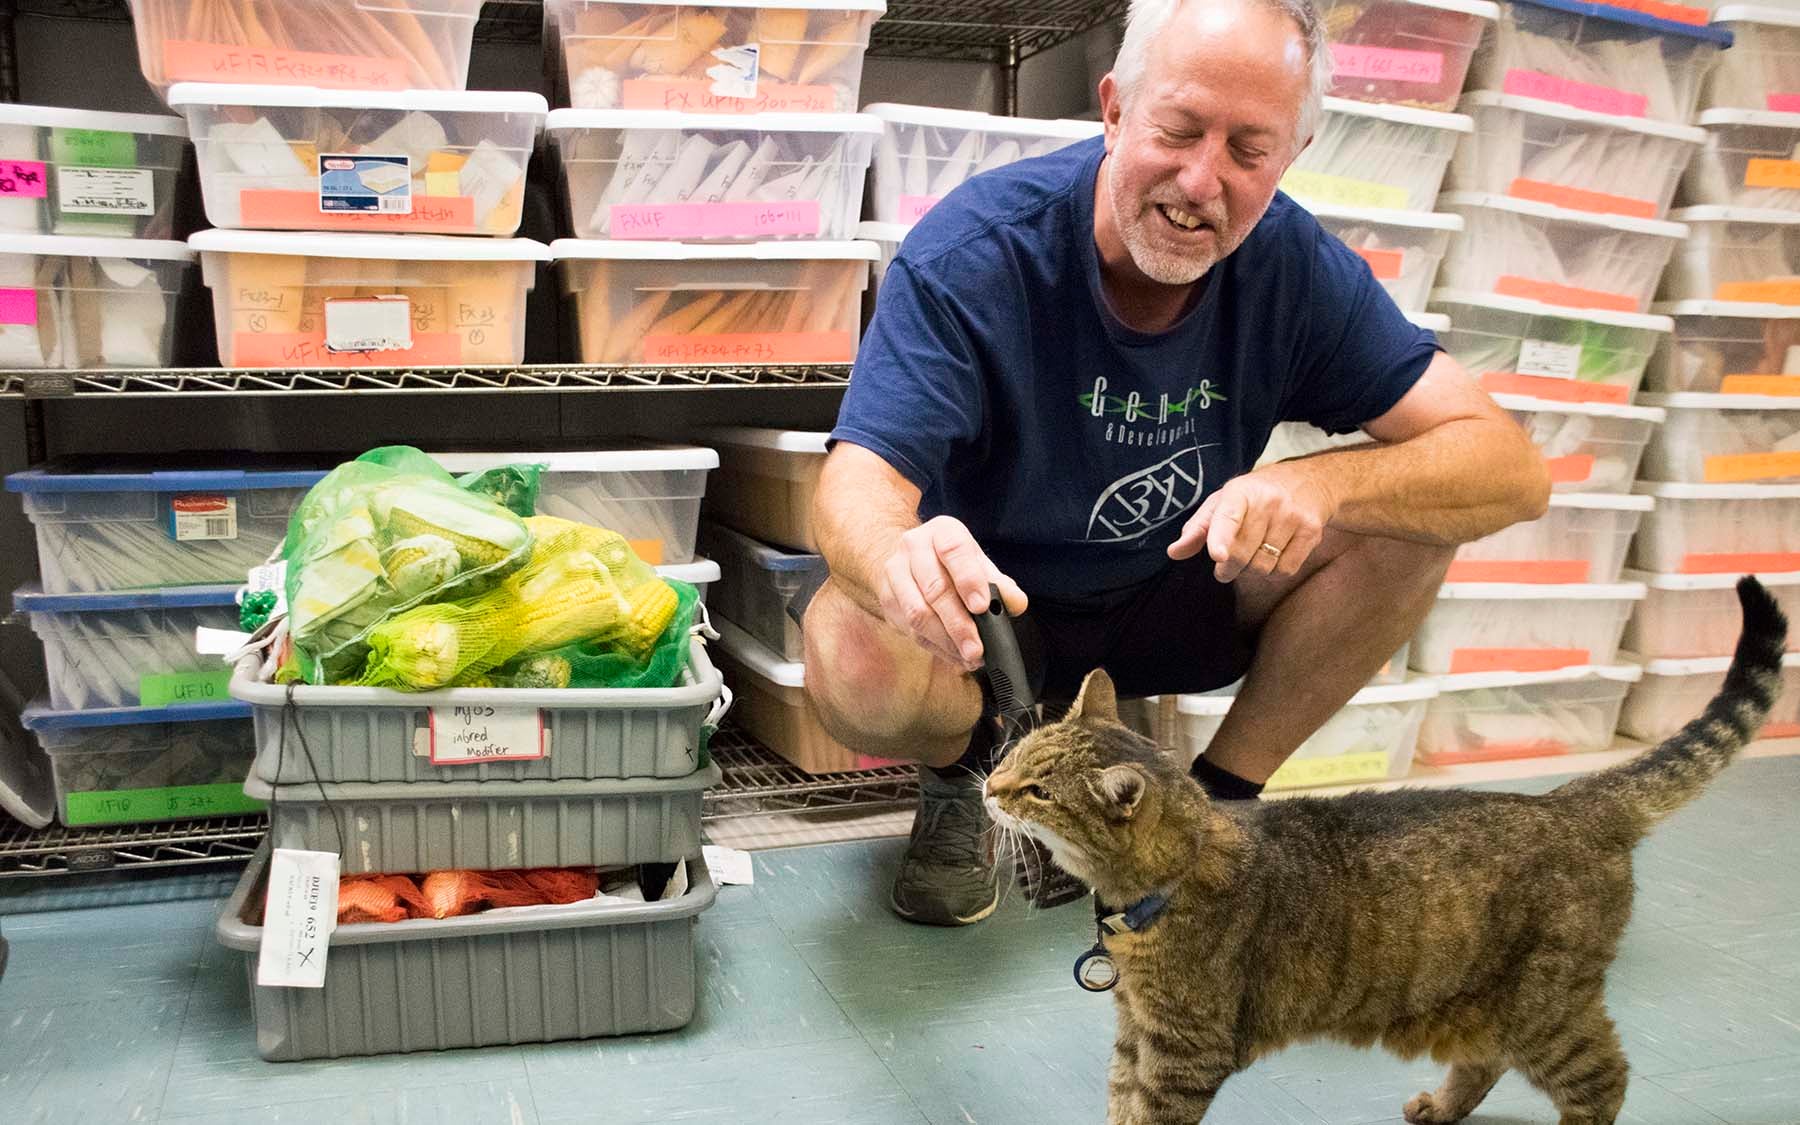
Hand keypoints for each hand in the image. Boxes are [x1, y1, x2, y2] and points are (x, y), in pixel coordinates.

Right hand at [877, 515, 1028, 671]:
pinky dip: (935, 647)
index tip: (981, 607)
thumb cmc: (952, 562)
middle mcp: (914, 547)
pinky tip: (954, 656)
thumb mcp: (979, 563)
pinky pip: (909, 629)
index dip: (968, 580)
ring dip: (945, 641)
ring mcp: (895, 572)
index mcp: (942, 532)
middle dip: (958, 624)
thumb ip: (1000, 583)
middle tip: (976, 648)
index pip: (954, 551)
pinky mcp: (887, 598)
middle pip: (935, 589)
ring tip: (968, 657)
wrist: (910, 557)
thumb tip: (1015, 603)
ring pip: (917, 613)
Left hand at [1167, 463, 1336, 581]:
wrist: (1309, 481)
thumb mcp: (1224, 502)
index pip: (1228, 517)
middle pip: (1241, 554)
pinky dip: (1274, 572)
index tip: (1218, 554)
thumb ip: (1198, 529)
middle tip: (1224, 565)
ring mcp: (1293, 517)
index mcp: (1240, 491)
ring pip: (1262, 566)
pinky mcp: (1311, 532)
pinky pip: (1285, 570)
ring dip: (1252, 569)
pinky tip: (1273, 555)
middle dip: (1228, 568)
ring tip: (1253, 553)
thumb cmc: (1256, 495)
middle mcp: (1269, 501)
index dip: (1221, 538)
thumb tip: (1174, 552)